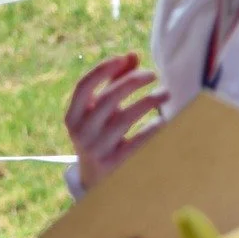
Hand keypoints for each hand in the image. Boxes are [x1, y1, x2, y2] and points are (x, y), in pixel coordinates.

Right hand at [64, 54, 168, 191]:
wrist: (97, 181)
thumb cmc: (101, 135)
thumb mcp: (100, 112)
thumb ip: (114, 82)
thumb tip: (132, 56)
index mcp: (73, 116)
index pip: (84, 86)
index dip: (103, 69)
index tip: (124, 59)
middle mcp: (82, 132)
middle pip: (108, 99)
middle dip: (133, 81)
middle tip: (153, 74)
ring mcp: (97, 149)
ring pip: (125, 118)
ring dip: (148, 101)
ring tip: (165, 94)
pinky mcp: (116, 164)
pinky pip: (138, 142)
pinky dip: (152, 128)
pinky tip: (163, 120)